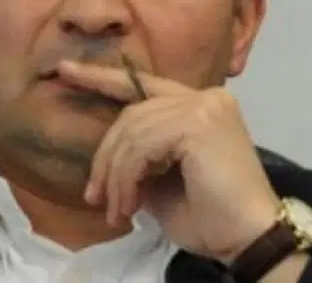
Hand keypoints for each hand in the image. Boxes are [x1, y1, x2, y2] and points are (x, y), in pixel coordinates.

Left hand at [56, 59, 281, 262]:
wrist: (246, 239)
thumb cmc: (209, 217)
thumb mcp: (161, 180)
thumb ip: (140, 155)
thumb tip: (106, 157)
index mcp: (199, 105)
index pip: (143, 84)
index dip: (101, 77)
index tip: (65, 71)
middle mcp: (205, 97)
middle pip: (131, 113)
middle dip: (106, 157)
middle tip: (96, 198)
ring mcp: (204, 106)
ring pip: (132, 132)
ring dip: (116, 177)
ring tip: (117, 210)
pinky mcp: (199, 122)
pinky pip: (142, 146)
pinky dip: (127, 178)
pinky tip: (130, 204)